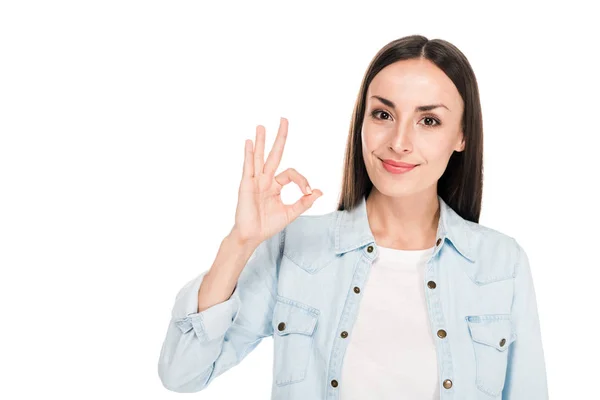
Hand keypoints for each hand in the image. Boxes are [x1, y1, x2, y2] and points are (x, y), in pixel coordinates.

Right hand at [231, 117, 322, 246]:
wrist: (252, 236)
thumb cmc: (267, 225)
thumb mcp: (291, 213)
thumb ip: (304, 202)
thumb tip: (319, 191)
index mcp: (275, 185)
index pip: (291, 173)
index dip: (302, 180)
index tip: (308, 191)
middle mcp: (265, 180)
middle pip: (274, 154)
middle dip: (279, 137)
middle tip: (284, 119)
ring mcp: (255, 181)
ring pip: (259, 157)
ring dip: (261, 141)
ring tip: (261, 126)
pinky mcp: (246, 185)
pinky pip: (248, 167)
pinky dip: (249, 155)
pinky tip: (249, 142)